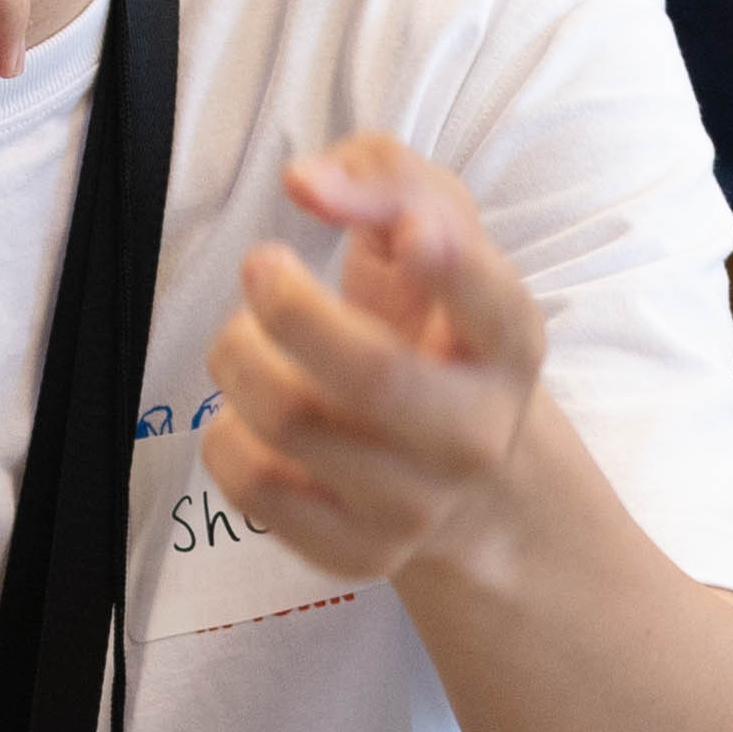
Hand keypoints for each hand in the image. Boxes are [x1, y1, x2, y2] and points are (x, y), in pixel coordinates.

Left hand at [198, 135, 545, 586]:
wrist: (463, 479)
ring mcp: (419, 502)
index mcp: (507, 342)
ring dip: (239, 361)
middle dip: (291, 309)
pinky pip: (256, 486)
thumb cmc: (431, 329)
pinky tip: (246, 415)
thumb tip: (307, 180)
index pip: (490, 301)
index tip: (408, 236)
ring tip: (245, 341)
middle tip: (260, 268)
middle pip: (372, 375)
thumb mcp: (431, 239)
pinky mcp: (358, 552)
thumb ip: (384, 179)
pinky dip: (225, 434)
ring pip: (293, 424)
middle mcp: (476, 431)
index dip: (451, 266)